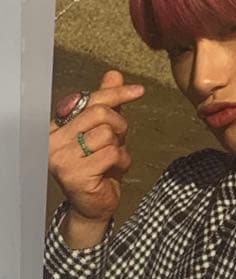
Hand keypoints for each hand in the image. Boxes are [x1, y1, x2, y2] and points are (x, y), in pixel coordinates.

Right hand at [48, 71, 142, 243]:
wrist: (94, 204)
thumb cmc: (99, 164)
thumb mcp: (106, 130)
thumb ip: (108, 103)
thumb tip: (113, 74)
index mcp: (57, 126)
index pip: (89, 100)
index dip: (116, 94)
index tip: (140, 90)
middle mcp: (52, 140)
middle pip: (100, 113)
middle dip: (119, 125)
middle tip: (118, 140)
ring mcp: (60, 158)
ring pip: (107, 133)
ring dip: (119, 146)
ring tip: (111, 159)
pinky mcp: (74, 174)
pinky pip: (111, 153)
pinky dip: (121, 161)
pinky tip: (112, 172)